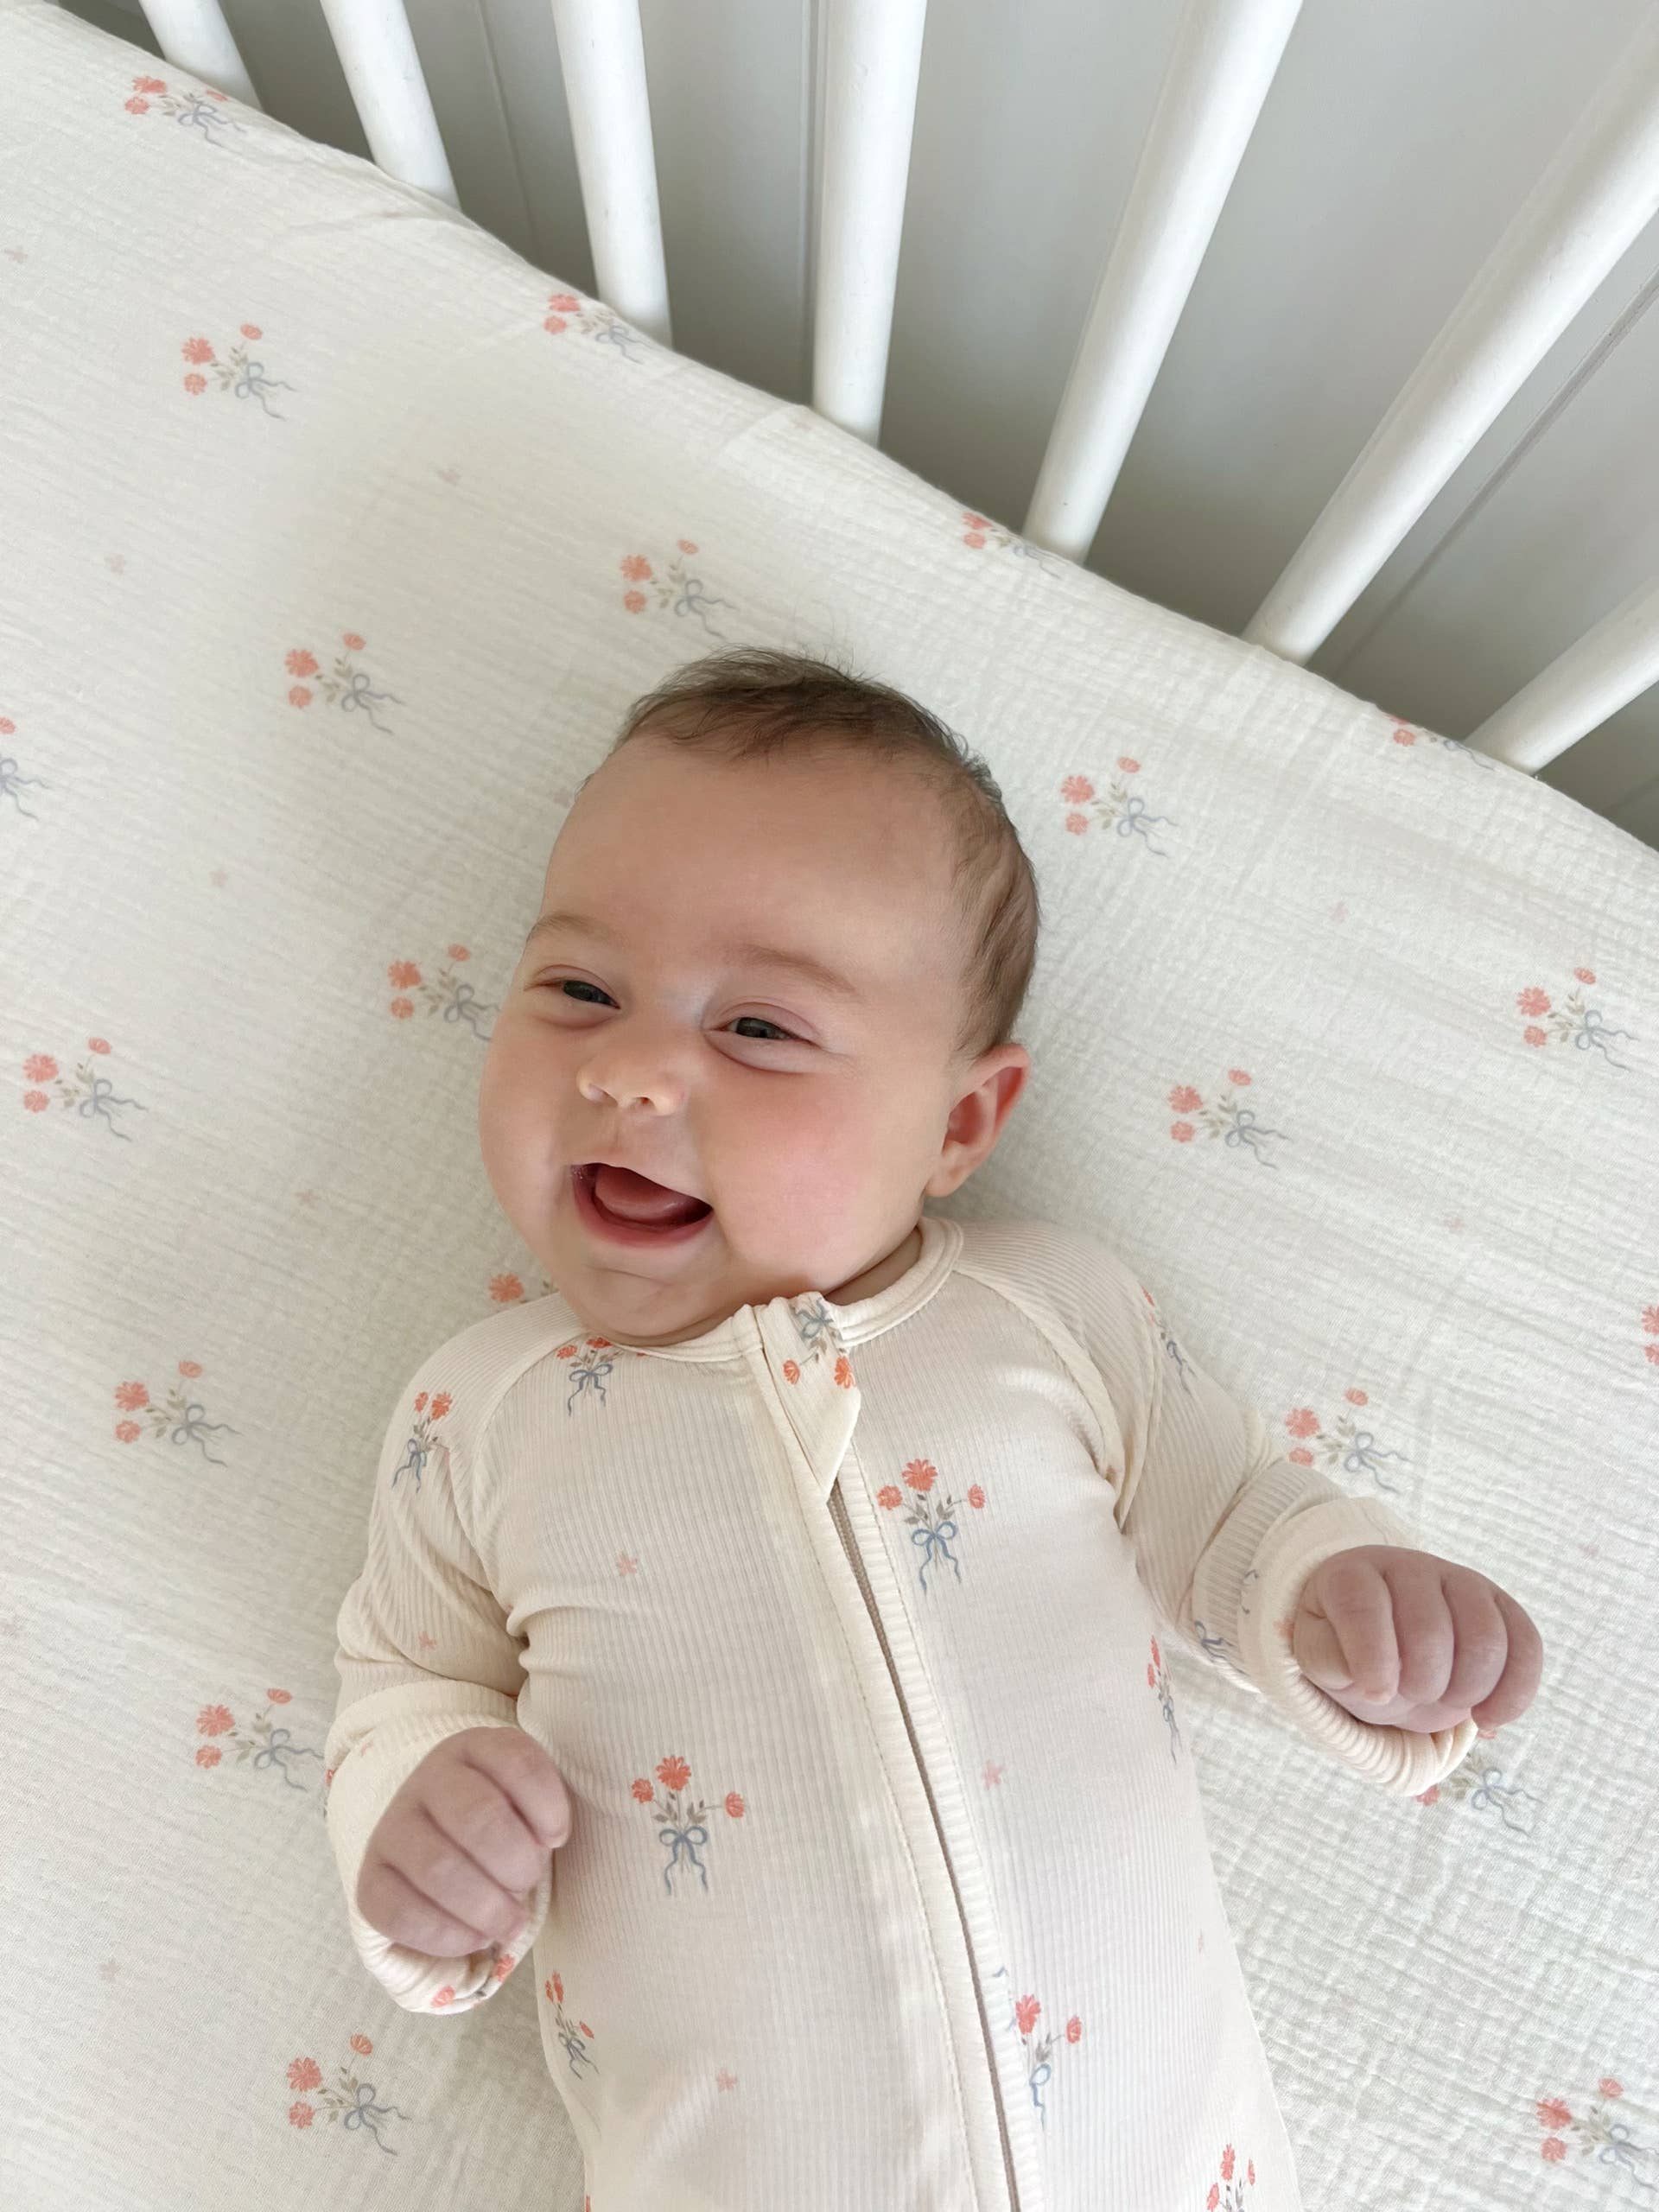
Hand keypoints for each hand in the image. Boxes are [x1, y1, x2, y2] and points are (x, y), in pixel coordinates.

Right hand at [356, 1726, 571, 1956]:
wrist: (437, 1841)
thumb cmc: (500, 1821)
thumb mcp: (526, 1800)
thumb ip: (541, 1812)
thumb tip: (545, 1844)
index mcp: (473, 1747)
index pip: (517, 1763)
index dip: (548, 1806)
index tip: (557, 1838)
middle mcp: (425, 1779)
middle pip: (478, 1817)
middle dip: (517, 1864)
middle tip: (527, 1885)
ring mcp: (391, 1827)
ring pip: (439, 1868)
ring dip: (487, 1907)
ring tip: (510, 1923)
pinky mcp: (370, 1879)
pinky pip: (402, 1913)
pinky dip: (448, 1936)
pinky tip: (475, 1936)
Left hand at [1292, 1545, 1541, 1734]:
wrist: (1382, 1635)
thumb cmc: (1344, 1646)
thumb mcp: (1316, 1654)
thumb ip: (1326, 1661)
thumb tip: (1364, 1677)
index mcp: (1353, 1574)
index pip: (1363, 1606)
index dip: (1372, 1657)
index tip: (1375, 1694)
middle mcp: (1409, 1567)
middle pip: (1431, 1630)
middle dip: (1421, 1682)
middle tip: (1410, 1695)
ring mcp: (1460, 1581)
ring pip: (1486, 1638)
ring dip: (1467, 1689)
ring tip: (1445, 1702)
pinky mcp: (1500, 1605)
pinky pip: (1526, 1644)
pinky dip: (1515, 1692)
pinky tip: (1489, 1718)